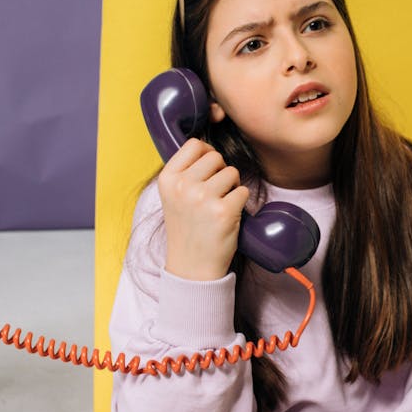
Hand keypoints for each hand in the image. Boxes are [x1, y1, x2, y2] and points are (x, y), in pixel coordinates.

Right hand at [157, 138, 248, 280]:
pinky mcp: (223, 211)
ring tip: (220, 205)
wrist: (191, 266)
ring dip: (232, 186)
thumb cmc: (187, 228)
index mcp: (168, 179)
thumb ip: (186, 171)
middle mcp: (182, 186)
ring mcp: (202, 198)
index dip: (206, 154)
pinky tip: (227, 216)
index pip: (194, 144)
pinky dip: (240, 202)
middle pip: (216, 156)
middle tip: (215, 193)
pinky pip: (243, 191)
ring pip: (232, 172)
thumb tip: (207, 146)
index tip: (207, 171)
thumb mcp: (174, 196)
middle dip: (221, 171)